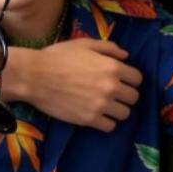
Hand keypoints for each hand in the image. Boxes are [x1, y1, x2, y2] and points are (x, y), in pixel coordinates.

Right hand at [26, 38, 141, 131]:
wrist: (35, 76)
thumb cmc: (58, 57)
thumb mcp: (84, 44)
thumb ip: (108, 48)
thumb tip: (126, 55)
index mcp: (112, 67)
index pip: (137, 79)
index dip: (130, 79)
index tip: (122, 80)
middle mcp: (111, 87)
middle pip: (134, 98)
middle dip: (125, 95)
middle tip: (113, 93)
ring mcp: (101, 105)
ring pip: (124, 114)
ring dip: (117, 109)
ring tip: (106, 106)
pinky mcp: (89, 120)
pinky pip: (110, 126)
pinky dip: (106, 122)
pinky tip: (97, 115)